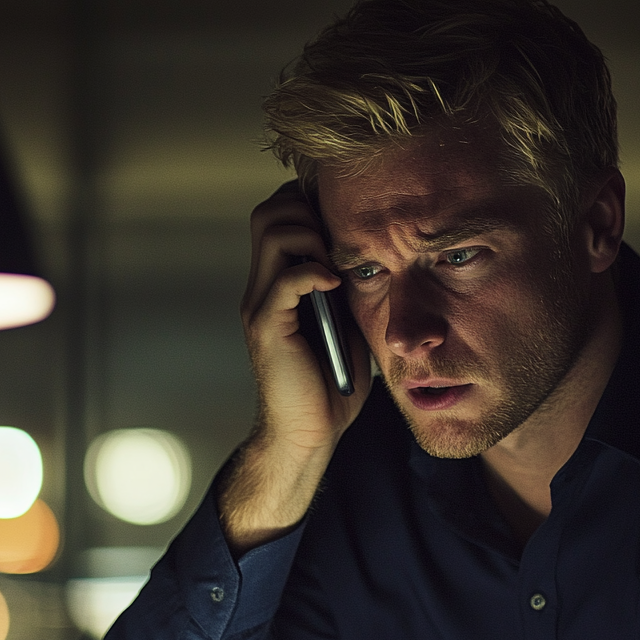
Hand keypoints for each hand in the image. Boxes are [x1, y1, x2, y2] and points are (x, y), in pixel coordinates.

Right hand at [217, 181, 370, 551]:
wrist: (311, 434)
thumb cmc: (333, 384)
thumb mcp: (348, 324)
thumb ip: (349, 288)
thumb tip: (379, 256)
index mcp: (279, 282)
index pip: (280, 212)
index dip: (311, 206)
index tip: (348, 227)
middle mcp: (262, 287)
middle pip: (269, 211)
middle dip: (309, 211)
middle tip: (340, 243)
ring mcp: (261, 304)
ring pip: (272, 232)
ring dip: (312, 236)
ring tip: (337, 265)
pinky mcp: (268, 327)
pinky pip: (286, 280)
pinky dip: (313, 274)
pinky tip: (335, 287)